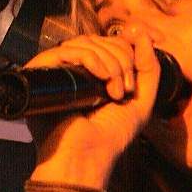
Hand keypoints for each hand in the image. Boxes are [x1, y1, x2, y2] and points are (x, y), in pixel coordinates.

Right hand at [24, 31, 160, 187]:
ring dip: (111, 64)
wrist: (86, 159)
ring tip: (114, 93)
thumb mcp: (141, 101)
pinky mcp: (42, 74)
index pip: (110, 44)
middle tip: (125, 91)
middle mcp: (74, 70)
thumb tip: (141, 32)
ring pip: (86, 42)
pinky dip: (92, 60)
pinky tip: (102, 82)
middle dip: (122, 60)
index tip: (133, 81)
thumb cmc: (110, 137)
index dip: (128, 52)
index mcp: (94, 75)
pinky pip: (68, 50)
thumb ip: (149, 68)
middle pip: (100, 40)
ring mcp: (58, 71)